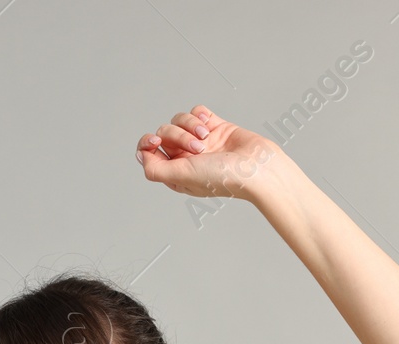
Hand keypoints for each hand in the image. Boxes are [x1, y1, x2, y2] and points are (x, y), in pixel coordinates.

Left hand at [135, 105, 284, 200]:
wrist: (257, 167)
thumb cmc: (222, 177)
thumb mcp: (180, 177)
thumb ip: (154, 169)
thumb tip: (141, 154)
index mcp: (174, 172)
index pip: (149, 151)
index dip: (147, 143)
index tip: (155, 141)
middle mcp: (186, 156)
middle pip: (164, 132)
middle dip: (178, 136)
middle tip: (198, 149)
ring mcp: (201, 141)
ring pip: (180, 119)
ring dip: (191, 125)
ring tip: (206, 138)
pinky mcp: (216, 127)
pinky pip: (198, 112)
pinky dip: (201, 116)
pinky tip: (211, 126)